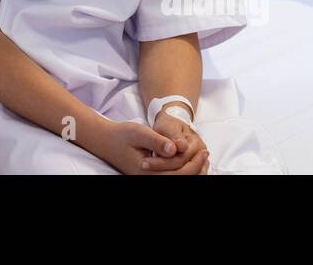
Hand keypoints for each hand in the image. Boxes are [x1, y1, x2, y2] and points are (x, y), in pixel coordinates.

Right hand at [85, 116, 205, 174]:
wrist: (106, 140)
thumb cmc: (122, 134)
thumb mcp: (139, 132)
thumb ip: (157, 141)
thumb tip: (175, 148)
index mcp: (147, 172)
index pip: (179, 175)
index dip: (194, 164)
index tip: (204, 151)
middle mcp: (149, 179)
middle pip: (180, 180)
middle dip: (197, 169)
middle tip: (206, 154)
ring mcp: (149, 178)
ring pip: (177, 180)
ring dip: (191, 171)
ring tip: (201, 158)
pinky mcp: (150, 175)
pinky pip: (171, 177)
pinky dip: (183, 171)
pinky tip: (189, 160)